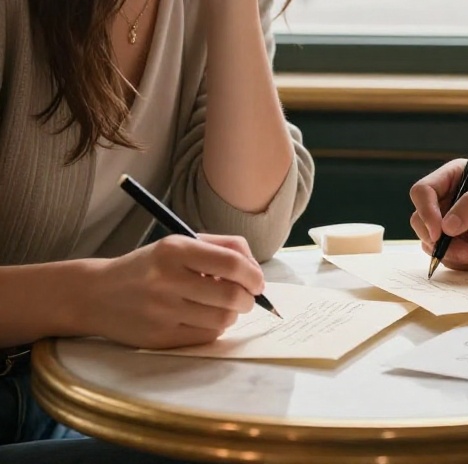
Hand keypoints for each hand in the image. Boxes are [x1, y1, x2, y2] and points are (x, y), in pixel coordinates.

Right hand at [76, 234, 265, 348]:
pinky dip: (215, 328)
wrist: (97, 294)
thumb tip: (254, 268)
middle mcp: (167, 280)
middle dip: (249, 298)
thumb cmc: (149, 265)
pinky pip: (205, 336)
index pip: (231, 264)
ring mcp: (162, 311)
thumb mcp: (179, 243)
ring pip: (221, 319)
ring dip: (233, 314)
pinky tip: (206, 317)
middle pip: (231, 295)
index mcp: (175, 250)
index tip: (258, 281)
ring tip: (226, 306)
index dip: (253, 274)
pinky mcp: (158, 338)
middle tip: (248, 297)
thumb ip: (221, 247)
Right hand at [409, 162, 467, 269]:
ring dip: (451, 254)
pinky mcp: (464, 247)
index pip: (424, 191)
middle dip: (436, 239)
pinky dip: (464, 263)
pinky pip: (449, 260)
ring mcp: (456, 226)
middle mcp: (452, 200)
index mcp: (458, 176)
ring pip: (431, 244)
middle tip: (462, 251)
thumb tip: (446, 226)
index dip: (425, 210)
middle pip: (420, 220)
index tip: (438, 231)